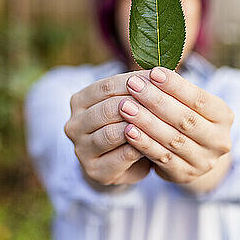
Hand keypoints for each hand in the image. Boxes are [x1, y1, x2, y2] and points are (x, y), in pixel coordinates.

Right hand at [64, 72, 152, 186]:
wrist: (121, 164)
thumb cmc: (128, 125)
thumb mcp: (129, 103)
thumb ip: (138, 87)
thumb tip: (160, 68)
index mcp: (79, 101)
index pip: (107, 86)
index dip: (136, 81)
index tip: (161, 79)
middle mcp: (74, 124)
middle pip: (108, 108)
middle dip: (138, 104)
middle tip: (164, 102)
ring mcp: (81, 149)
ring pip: (111, 133)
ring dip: (138, 126)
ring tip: (162, 121)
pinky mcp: (94, 170)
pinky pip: (121, 156)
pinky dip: (141, 147)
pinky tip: (157, 142)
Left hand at [119, 67, 233, 189]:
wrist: (194, 156)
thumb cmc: (186, 117)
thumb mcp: (189, 103)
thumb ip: (175, 87)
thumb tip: (151, 62)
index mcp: (224, 116)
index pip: (199, 98)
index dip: (175, 86)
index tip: (152, 72)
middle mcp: (219, 140)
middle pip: (185, 119)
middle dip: (156, 100)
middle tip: (132, 85)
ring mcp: (204, 161)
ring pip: (172, 139)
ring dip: (146, 122)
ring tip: (124, 106)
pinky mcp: (185, 175)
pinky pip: (162, 158)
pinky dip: (143, 144)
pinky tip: (127, 131)